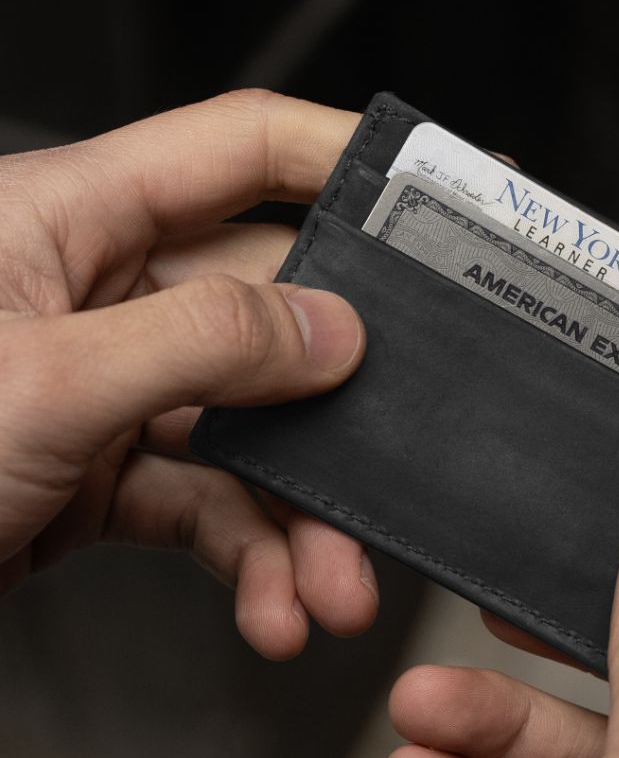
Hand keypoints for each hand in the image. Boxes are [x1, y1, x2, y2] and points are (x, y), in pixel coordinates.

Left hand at [0, 89, 378, 658]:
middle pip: (271, 314)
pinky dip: (249, 559)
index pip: (240, 149)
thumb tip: (332, 331)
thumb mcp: (43, 381)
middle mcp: (103, 292)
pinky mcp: (106, 470)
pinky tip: (273, 608)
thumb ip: (201, 342)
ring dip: (301, 518)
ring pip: (250, 432)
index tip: (436, 188)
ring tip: (333, 589)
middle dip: (338, 406)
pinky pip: (207, 504)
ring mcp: (111, 385)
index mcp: (74, 219)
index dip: (344, 156)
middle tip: (399, 456)